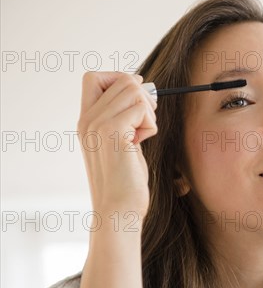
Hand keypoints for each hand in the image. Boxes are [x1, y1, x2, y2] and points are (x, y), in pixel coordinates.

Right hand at [77, 72, 157, 216]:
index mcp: (85, 121)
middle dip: (144, 96)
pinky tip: (141, 143)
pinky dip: (151, 124)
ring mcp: (98, 125)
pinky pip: (142, 109)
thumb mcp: (120, 143)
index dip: (119, 79)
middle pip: (123, 80)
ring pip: (134, 91)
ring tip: (141, 135)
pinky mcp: (113, 133)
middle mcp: (87, 120)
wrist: (118, 210)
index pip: (94, 77)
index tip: (137, 99)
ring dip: (149, 111)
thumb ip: (123, 117)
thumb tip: (141, 86)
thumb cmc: (125, 181)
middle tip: (144, 123)